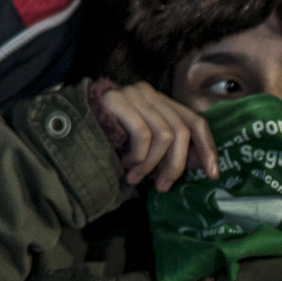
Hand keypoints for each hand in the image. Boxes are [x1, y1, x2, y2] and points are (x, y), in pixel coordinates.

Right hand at [98, 81, 219, 190]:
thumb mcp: (145, 144)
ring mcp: (135, 95)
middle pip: (181, 131)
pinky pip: (143, 134)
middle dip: (176, 165)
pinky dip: (139, 155)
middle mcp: (151, 94)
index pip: (195, 120)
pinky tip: (127, 164)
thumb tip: (201, 165)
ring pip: (165, 135)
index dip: (208, 148)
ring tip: (137, 178)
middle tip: (162, 186)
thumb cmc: (108, 136)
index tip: (212, 173)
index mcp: (161, 101)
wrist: (69, 122)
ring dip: (153, 164)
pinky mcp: (120, 101)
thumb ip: (169, 149)